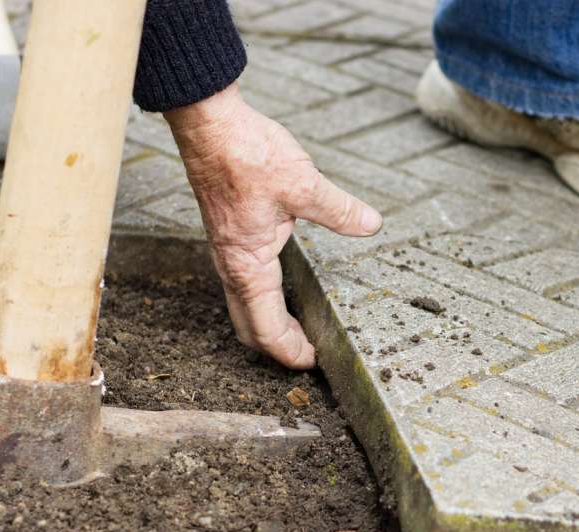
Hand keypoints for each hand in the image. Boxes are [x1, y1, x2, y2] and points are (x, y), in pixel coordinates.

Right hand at [165, 83, 382, 368]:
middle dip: (279, 347)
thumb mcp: (303, 184)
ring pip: (245, 306)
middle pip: (251, 327)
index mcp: (247, 266)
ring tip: (303, 328)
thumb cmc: (246, 154)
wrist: (209, 124)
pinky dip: (265, 299)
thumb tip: (369, 224)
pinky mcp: (230, 236)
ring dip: (271, 324)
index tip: (316, 362)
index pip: (267, 331)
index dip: (291, 353)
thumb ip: (338, 210)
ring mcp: (228, 252)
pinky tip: (288, 285)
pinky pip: (244, 283)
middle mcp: (233, 266)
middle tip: (312, 352)